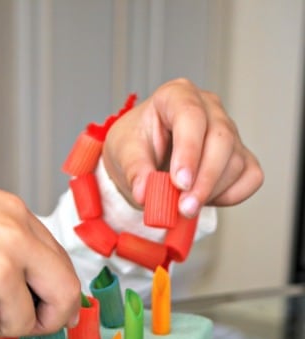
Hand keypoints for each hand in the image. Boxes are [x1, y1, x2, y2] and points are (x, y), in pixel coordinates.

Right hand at [0, 175, 80, 338]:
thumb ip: (6, 247)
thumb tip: (31, 286)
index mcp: (13, 213)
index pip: (60, 263)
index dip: (57, 295)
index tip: (53, 311)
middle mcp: (14, 237)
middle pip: (64, 295)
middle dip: (48, 320)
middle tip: (28, 328)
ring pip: (20, 324)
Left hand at [102, 78, 263, 216]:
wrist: (144, 157)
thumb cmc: (135, 144)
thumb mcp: (123, 152)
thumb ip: (134, 170)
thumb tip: (145, 193)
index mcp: (177, 96)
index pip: (191, 116)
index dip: (188, 151)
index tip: (179, 183)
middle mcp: (209, 108)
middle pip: (221, 139)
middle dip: (204, 180)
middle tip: (184, 208)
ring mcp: (228, 131)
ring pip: (235, 162)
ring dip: (211, 192)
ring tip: (184, 207)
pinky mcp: (239, 156)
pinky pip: (249, 178)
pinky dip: (231, 195)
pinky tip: (204, 199)